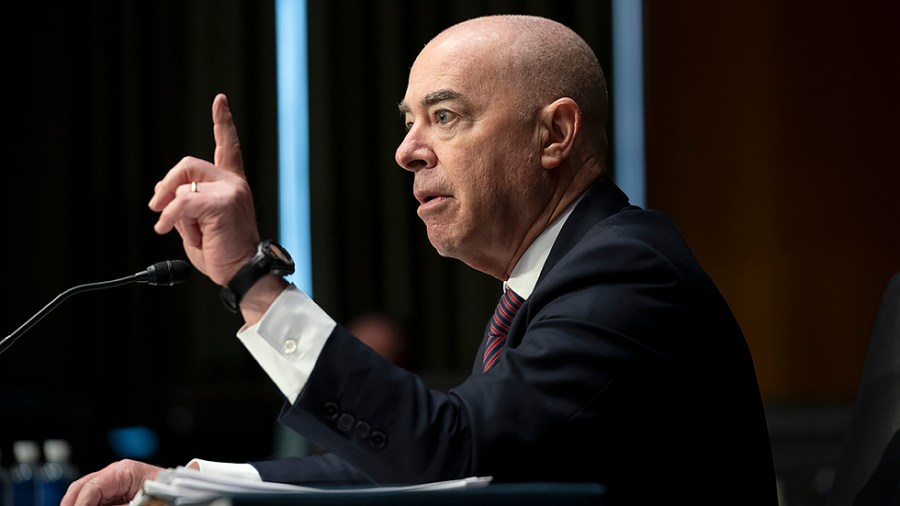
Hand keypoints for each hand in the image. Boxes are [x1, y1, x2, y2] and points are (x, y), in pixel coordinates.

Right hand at [61, 459, 161, 505]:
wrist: (183, 492)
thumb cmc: (169, 494)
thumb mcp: (141, 502)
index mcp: (124, 470)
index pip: (91, 486)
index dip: (79, 504)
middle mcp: (115, 473)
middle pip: (81, 487)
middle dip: (71, 503)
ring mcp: (113, 482)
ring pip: (84, 493)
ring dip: (77, 503)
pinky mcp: (114, 492)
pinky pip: (95, 498)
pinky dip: (87, 504)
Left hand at [148, 93, 260, 286]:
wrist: (243, 272)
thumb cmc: (223, 253)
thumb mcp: (197, 224)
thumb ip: (186, 204)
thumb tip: (163, 196)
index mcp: (232, 184)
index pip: (227, 147)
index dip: (223, 122)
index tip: (220, 100)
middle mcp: (234, 182)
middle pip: (187, 165)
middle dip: (166, 185)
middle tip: (154, 207)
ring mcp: (231, 191)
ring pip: (182, 188)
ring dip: (173, 213)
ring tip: (188, 232)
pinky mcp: (223, 203)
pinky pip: (181, 203)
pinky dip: (168, 218)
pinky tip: (164, 229)